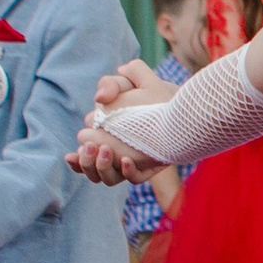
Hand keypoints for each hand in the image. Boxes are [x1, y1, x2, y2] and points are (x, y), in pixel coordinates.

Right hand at [68, 60, 170, 184]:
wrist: (182, 105)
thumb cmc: (153, 94)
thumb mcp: (132, 83)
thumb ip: (112, 84)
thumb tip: (100, 97)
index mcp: (102, 138)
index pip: (83, 152)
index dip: (80, 153)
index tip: (86, 142)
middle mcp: (114, 155)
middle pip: (91, 170)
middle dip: (86, 162)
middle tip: (92, 147)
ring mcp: (131, 163)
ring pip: (108, 178)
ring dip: (101, 168)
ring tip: (107, 150)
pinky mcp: (149, 168)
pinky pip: (135, 178)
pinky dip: (128, 172)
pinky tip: (128, 160)